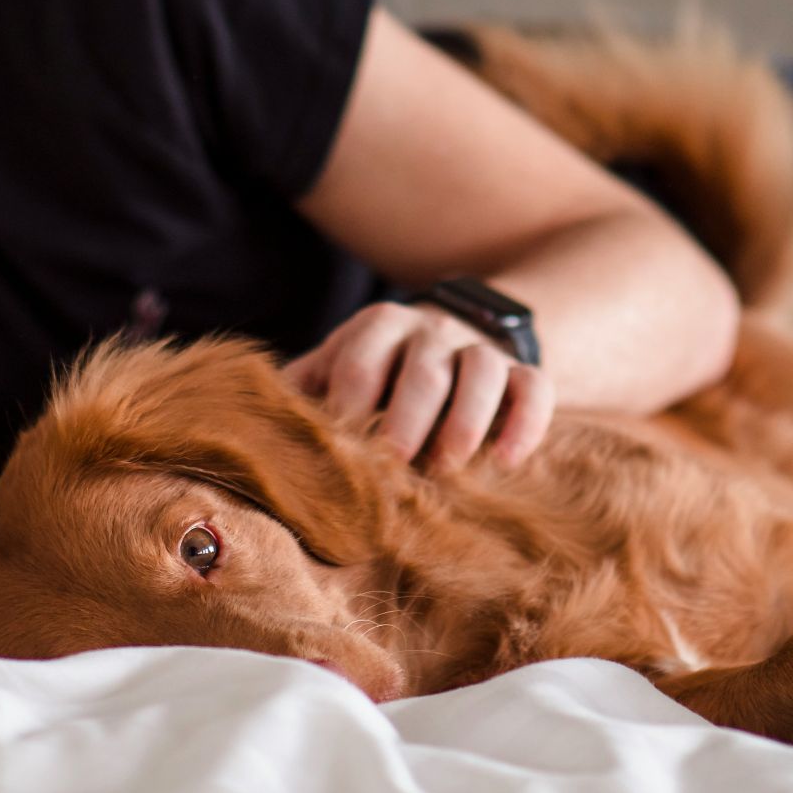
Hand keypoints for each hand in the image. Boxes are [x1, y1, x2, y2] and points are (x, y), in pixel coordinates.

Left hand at [284, 301, 552, 470]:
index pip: (360, 360)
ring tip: (448, 467)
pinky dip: (525, 424)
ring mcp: (481, 349)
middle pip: (424, 368)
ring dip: (466, 420)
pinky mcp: (523, 372)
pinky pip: (535, 389)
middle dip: (407, 417)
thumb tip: (257, 432)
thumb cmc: (379, 371)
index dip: (349, 405)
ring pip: (483, 371)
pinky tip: (506, 463)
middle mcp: (432, 331)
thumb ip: (304, 390)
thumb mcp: (338, 366)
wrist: (453, 338)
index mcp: (378, 326)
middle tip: (393, 462)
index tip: (340, 448)